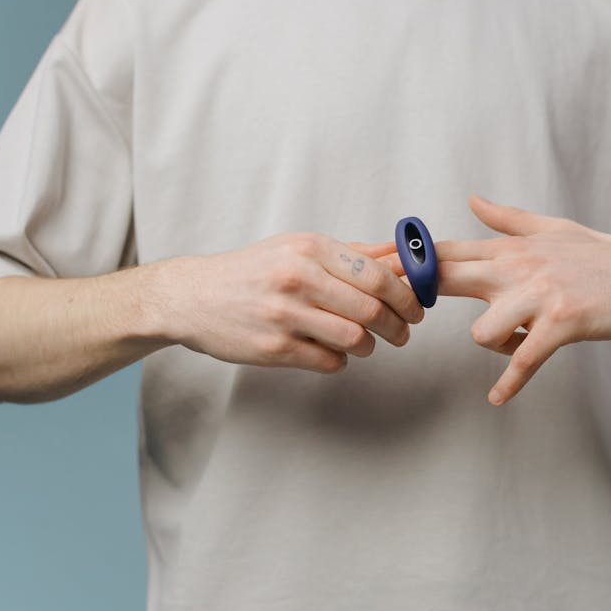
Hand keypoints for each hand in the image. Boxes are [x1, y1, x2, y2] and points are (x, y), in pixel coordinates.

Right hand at [152, 232, 424, 372]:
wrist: (193, 296)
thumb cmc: (254, 271)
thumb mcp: (299, 249)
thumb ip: (353, 255)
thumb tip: (404, 258)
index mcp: (309, 249)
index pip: (378, 275)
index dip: (407, 296)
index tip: (417, 307)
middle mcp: (297, 278)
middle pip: (372, 310)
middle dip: (398, 326)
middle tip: (402, 332)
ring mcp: (284, 315)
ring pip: (355, 340)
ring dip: (371, 346)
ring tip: (366, 343)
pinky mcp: (273, 349)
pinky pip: (329, 362)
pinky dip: (341, 361)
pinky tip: (333, 352)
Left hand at [381, 195, 610, 404]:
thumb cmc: (601, 254)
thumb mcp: (551, 229)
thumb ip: (506, 219)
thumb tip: (471, 199)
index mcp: (510, 249)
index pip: (443, 252)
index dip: (402, 260)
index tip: (365, 266)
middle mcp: (518, 268)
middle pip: (445, 279)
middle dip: (413, 297)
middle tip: (393, 317)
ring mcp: (540, 296)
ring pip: (481, 333)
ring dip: (493, 346)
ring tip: (520, 343)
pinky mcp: (563, 324)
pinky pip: (524, 360)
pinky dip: (511, 383)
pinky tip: (498, 399)